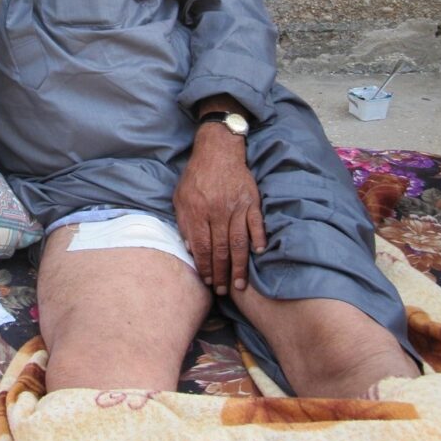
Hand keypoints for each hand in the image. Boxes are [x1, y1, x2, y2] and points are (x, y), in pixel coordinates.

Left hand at [173, 123, 266, 293]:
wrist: (218, 150)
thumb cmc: (196, 176)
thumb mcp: (180, 197)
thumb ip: (184, 222)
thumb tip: (190, 248)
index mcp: (198, 211)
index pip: (202, 247)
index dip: (205, 267)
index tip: (208, 282)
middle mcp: (218, 211)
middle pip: (221, 249)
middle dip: (222, 273)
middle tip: (225, 291)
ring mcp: (237, 206)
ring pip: (239, 242)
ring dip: (240, 265)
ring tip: (240, 284)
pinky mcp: (251, 200)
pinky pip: (256, 223)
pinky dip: (259, 239)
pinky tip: (259, 253)